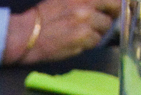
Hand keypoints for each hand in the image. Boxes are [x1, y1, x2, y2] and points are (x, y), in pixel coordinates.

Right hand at [2, 0, 119, 64]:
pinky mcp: (83, 38)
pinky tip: (76, 43)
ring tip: (81, 36)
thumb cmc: (41, 18)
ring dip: (96, 33)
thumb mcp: (62, 0)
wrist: (26, 34)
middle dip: (107, 20)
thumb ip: (80, 1)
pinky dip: (88, 44)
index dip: (114, 6)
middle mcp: (87, 6)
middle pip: (112, 13)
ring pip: (104, 29)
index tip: (112, 10)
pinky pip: (95, 42)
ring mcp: (86, 22)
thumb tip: (96, 5)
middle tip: (99, 25)